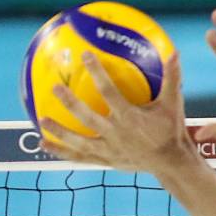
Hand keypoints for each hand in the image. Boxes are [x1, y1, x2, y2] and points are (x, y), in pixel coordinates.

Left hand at [40, 51, 192, 174]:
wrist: (171, 162)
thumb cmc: (171, 130)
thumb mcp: (173, 104)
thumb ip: (172, 78)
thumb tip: (174, 52)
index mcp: (129, 117)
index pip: (109, 92)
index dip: (98, 73)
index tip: (85, 56)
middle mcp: (115, 133)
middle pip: (87, 116)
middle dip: (70, 102)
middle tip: (55, 87)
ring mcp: (108, 149)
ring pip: (79, 141)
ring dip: (59, 132)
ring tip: (41, 120)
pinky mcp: (104, 160)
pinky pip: (80, 157)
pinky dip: (62, 152)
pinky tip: (45, 145)